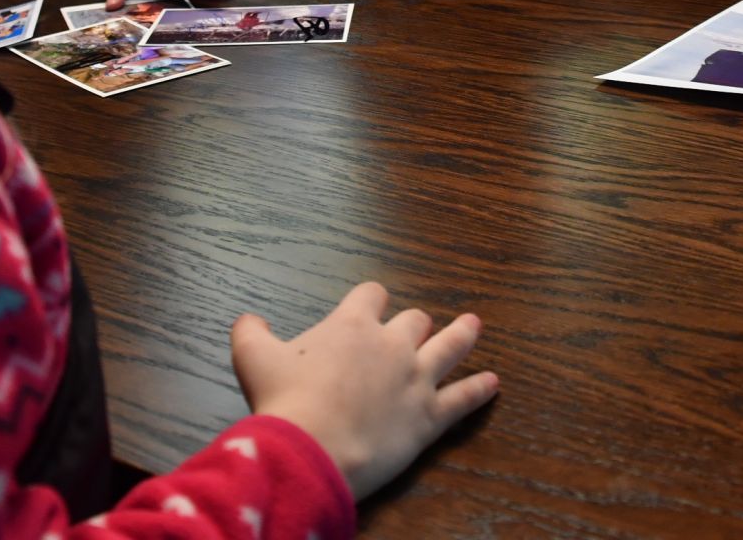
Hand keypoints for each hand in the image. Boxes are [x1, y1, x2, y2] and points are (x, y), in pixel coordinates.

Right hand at [233, 282, 498, 500]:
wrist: (312, 447)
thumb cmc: (282, 400)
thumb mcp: (252, 358)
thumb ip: (250, 332)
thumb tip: (249, 319)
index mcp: (352, 324)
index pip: (371, 295)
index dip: (371, 299)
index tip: (372, 303)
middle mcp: (391, 344)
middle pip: (414, 320)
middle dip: (413, 324)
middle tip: (416, 328)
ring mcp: (416, 378)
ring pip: (449, 347)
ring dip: (462, 336)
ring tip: (474, 325)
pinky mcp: (429, 416)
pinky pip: (463, 398)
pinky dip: (479, 389)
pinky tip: (493, 383)